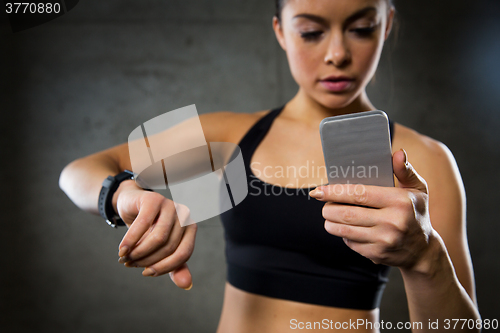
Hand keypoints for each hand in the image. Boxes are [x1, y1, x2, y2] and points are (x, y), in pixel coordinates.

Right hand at [115, 181, 196, 289]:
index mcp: (190, 228)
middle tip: (130, 264)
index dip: (165, 267)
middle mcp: (184, 215)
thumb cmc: (149, 229)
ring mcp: (170, 205)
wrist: (131, 205)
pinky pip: (143, 224)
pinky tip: (122, 250)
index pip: (184, 254)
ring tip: (125, 258)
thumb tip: (187, 285)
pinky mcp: (153, 199)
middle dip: (148, 260)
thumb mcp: (162, 249)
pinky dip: (131, 240)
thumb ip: (174, 266)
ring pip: (158, 238)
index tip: (147, 273)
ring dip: (139, 252)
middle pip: (169, 246)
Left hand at [309, 149, 435, 271]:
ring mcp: (384, 241)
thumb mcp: (417, 190)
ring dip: (330, 222)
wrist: (424, 250)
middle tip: (322, 202)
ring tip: (328, 215)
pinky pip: (351, 242)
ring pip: (345, 230)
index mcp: (400, 202)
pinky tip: (345, 228)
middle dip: (328, 208)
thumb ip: (405, 171)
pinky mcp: (377, 255)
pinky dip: (343, 234)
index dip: (335, 192)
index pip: (360, 194)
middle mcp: (392, 222)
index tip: (318, 190)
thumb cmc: (416, 212)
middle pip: (347, 214)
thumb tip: (397, 153)